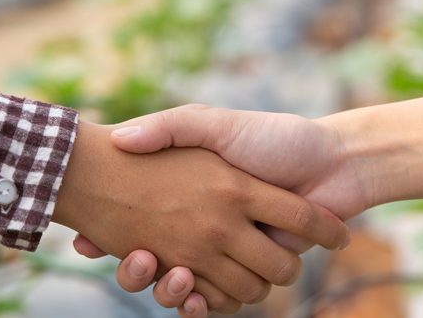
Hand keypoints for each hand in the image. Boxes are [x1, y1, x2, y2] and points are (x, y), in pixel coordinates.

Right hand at [52, 121, 349, 313]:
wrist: (337, 163)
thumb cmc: (275, 137)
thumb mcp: (213, 123)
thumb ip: (171, 127)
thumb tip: (120, 140)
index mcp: (193, 196)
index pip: (135, 222)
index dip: (107, 235)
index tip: (86, 241)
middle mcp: (207, 226)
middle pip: (157, 261)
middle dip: (144, 271)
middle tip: (137, 260)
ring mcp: (230, 250)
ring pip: (186, 286)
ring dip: (173, 289)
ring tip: (168, 272)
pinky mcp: (254, 270)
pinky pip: (219, 299)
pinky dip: (203, 304)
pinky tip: (191, 293)